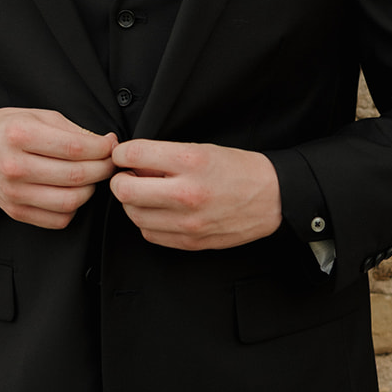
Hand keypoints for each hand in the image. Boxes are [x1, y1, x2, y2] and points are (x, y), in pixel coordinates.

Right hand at [0, 108, 115, 228]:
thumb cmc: (8, 129)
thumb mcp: (38, 115)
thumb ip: (73, 130)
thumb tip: (105, 144)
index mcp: (20, 135)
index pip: (75, 148)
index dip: (101, 149)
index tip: (110, 146)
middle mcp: (14, 166)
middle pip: (75, 176)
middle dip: (102, 169)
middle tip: (108, 162)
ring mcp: (14, 192)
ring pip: (70, 201)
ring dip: (91, 190)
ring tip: (91, 177)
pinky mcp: (15, 211)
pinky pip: (58, 219)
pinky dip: (73, 208)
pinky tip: (72, 192)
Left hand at [109, 139, 281, 249]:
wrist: (272, 197)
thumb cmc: (237, 169)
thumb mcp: (201, 149)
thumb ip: (164, 157)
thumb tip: (131, 162)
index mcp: (191, 162)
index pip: (134, 155)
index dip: (121, 154)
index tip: (123, 155)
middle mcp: (187, 193)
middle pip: (126, 191)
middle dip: (119, 180)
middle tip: (126, 175)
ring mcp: (188, 222)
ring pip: (134, 216)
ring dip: (131, 203)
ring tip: (144, 193)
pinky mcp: (190, 242)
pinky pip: (150, 234)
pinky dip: (147, 221)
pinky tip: (158, 211)